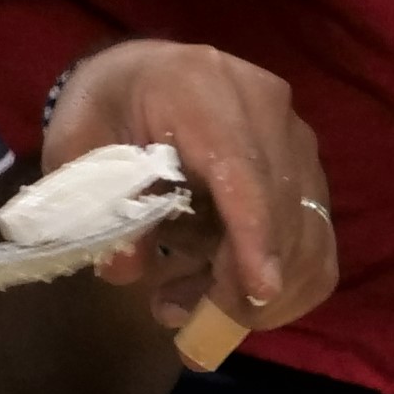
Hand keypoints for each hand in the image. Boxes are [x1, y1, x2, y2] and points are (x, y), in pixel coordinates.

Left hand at [41, 38, 338, 334]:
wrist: (142, 73)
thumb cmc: (105, 106)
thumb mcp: (76, 145)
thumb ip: (93, 202)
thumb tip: (125, 270)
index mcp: (200, 89)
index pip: (242, 171)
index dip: (254, 235)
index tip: (259, 291)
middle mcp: (265, 107)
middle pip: (280, 209)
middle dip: (240, 283)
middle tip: (179, 320)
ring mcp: (297, 136)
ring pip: (306, 233)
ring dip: (259, 290)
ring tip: (183, 304)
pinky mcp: (310, 168)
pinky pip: (317, 239)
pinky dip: (285, 282)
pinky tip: (232, 298)